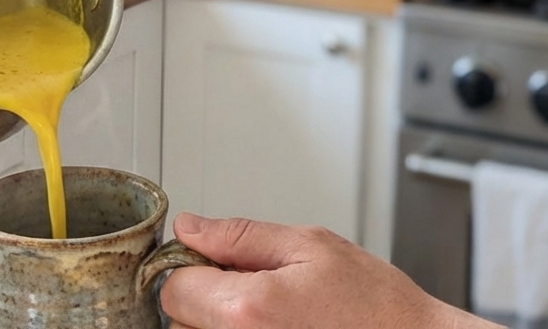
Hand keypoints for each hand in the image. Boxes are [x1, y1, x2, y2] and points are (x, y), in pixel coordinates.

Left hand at [160, 213, 475, 328]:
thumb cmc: (373, 305)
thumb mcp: (310, 246)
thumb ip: (241, 236)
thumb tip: (190, 228)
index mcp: (248, 310)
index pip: (174, 288)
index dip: (192, 267)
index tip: (216, 262)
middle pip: (182, 320)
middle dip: (209, 297)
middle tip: (258, 288)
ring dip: (222, 323)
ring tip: (274, 315)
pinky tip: (278, 328)